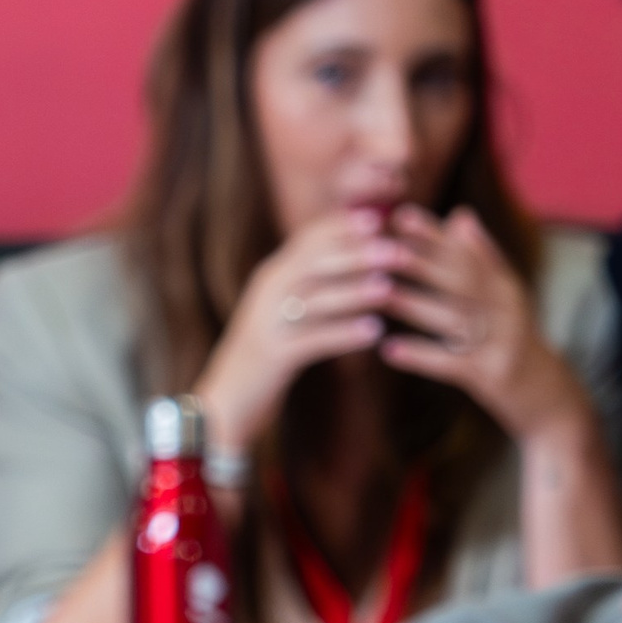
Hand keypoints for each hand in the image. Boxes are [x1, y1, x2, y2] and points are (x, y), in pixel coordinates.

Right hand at [192, 210, 401, 458]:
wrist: (223, 404)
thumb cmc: (263, 357)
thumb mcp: (281, 313)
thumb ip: (305, 285)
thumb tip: (344, 262)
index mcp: (271, 276)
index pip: (308, 239)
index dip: (343, 226)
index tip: (380, 218)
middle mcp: (267, 293)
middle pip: (315, 263)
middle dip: (358, 254)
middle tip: (398, 250)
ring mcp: (267, 323)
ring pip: (316, 299)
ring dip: (355, 292)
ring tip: (389, 289)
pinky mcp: (273, 356)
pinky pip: (314, 339)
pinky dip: (345, 334)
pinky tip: (374, 333)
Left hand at [364, 205, 586, 444]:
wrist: (547, 397)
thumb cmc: (511, 343)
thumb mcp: (503, 298)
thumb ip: (481, 259)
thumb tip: (459, 214)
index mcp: (505, 284)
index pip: (466, 252)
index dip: (433, 234)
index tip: (398, 215)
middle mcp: (506, 307)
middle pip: (460, 279)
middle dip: (420, 261)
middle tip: (381, 248)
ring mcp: (501, 342)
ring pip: (453, 318)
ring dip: (414, 304)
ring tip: (378, 293)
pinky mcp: (492, 376)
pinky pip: (450, 363)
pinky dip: (420, 356)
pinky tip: (389, 350)